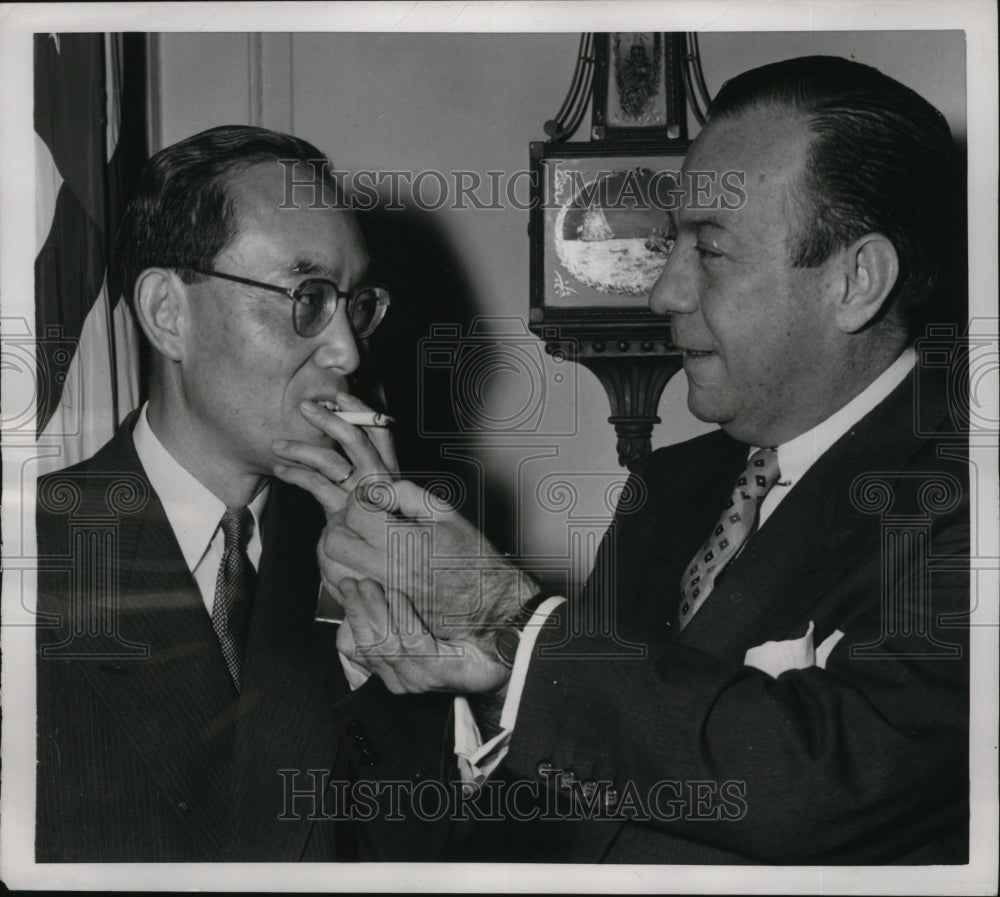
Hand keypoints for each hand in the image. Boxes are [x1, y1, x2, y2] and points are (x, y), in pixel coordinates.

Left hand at [271, 391, 397, 515]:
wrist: (372, 557)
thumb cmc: (368, 519)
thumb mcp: (373, 488)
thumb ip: (362, 465)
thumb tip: (340, 436)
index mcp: (390, 468)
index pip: (381, 430)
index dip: (362, 410)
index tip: (340, 396)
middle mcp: (379, 479)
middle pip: (356, 439)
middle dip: (328, 418)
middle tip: (305, 407)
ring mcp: (361, 495)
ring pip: (330, 461)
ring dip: (300, 448)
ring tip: (278, 445)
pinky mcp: (343, 511)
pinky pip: (316, 486)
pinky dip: (294, 474)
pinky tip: (281, 470)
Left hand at [320, 478, 538, 645]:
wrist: (490, 605)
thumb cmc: (472, 559)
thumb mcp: (446, 514)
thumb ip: (407, 493)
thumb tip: (376, 490)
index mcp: (407, 541)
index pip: (355, 513)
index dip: (358, 499)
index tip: (369, 499)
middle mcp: (390, 570)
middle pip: (333, 544)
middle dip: (338, 525)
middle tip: (353, 518)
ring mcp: (383, 595)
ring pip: (333, 571)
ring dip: (337, 551)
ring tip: (353, 539)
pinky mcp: (382, 612)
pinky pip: (346, 593)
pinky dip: (344, 574)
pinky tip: (360, 564)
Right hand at [333, 577, 510, 695]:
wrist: (505, 647)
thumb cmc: (463, 630)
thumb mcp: (417, 616)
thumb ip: (386, 606)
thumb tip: (359, 581)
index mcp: (388, 665)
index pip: (351, 645)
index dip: (347, 614)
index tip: (344, 583)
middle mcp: (398, 676)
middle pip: (365, 643)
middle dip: (356, 609)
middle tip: (355, 580)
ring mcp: (417, 678)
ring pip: (384, 644)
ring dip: (375, 611)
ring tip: (372, 584)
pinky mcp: (438, 673)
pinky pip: (413, 643)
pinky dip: (403, 617)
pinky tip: (400, 595)